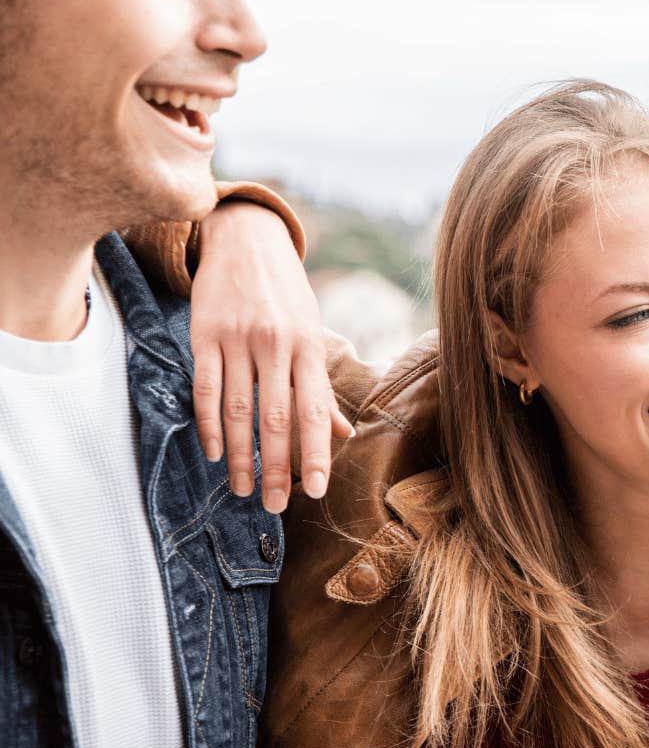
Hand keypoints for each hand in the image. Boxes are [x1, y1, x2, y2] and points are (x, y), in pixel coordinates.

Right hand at [191, 202, 351, 512]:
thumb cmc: (286, 295)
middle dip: (276, 467)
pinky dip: (209, 424)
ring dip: (240, 456)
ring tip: (242, 489)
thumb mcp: (312, 333)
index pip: (314, 410)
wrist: (247, 241)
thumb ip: (321, 386)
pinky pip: (206, 387)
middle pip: (276, 418)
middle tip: (275, 506)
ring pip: (239, 410)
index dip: (315, 452)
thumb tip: (343, 433)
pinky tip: (214, 452)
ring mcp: (239, 339)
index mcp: (309, 348)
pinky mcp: (205, 334)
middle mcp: (277, 345)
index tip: (315, 489)